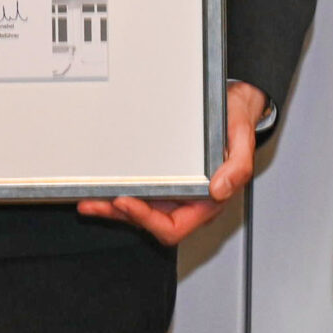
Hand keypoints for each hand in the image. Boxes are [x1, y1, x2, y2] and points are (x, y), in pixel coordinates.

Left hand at [76, 81, 265, 245]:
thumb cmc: (236, 123)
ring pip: (143, 212)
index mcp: (208, 202)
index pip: (173, 226)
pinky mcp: (168, 181)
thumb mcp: (242, 139)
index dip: (146, 220)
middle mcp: (190, 202)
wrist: (234, 105)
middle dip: (121, 216)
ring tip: (90, 201)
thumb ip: (237, 168)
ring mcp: (177, 194)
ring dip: (115, 209)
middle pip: (151, 222)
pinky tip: (103, 190)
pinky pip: (144, 195)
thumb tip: (219, 190)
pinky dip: (122, 195)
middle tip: (94, 203)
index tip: (125, 202)